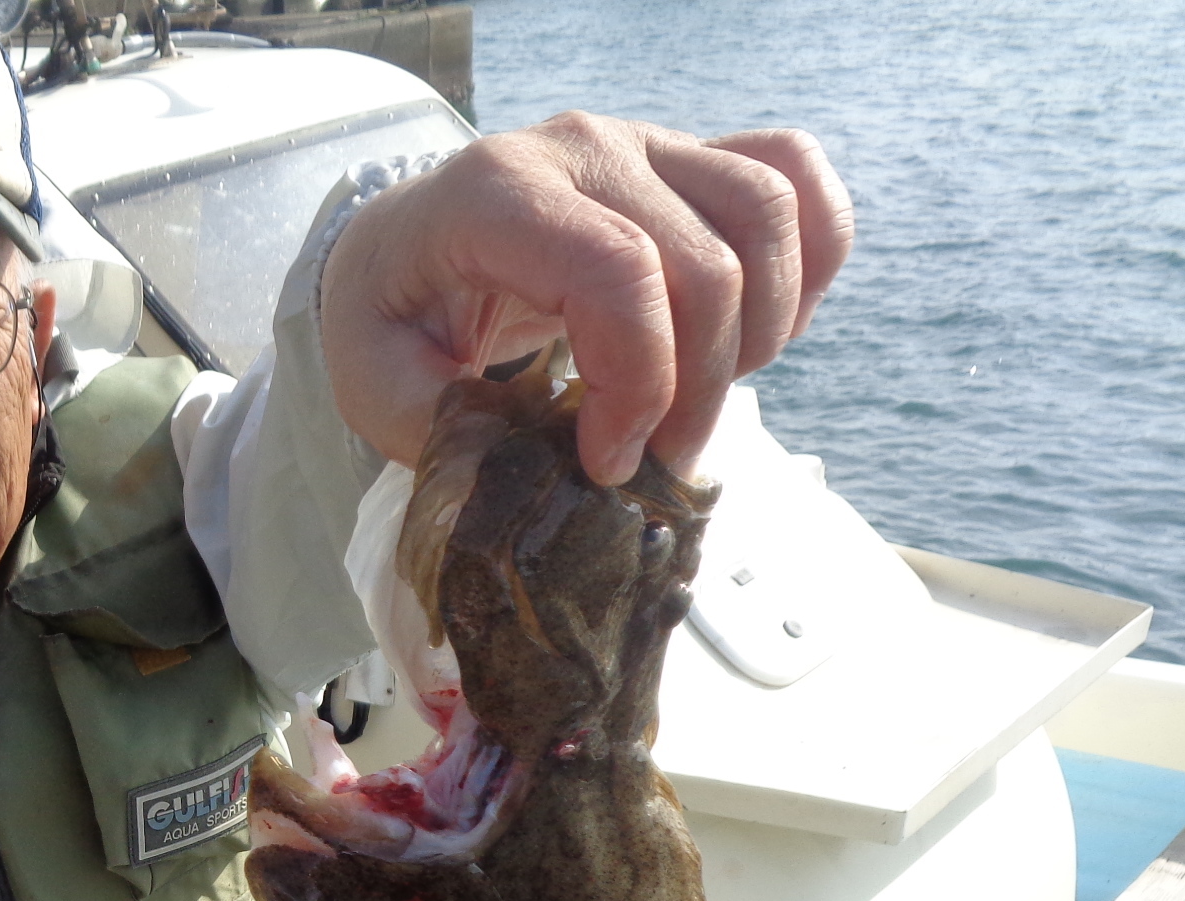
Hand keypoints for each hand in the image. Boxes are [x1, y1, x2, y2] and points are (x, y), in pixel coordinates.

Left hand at [319, 113, 853, 480]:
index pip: (618, 274)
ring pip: (765, 215)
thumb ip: (448, 432)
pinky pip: (794, 177)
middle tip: (657, 462)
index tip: (608, 462)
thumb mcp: (374, 385)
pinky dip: (810, 259)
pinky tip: (765, 333)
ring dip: (762, 332)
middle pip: (705, 263)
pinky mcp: (687, 159)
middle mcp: (581, 150)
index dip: (640, 384)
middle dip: (698, 390)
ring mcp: (644, 143)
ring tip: (703, 400)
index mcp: (496, 196)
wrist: (401, 249)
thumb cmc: (389, 317)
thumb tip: (548, 473)